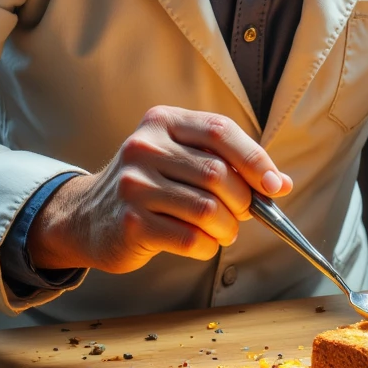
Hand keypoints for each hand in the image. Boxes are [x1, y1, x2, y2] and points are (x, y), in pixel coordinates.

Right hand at [26, 106, 291, 274]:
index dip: (254, 160)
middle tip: (241, 214)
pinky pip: (190, 238)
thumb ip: (228, 164)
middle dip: (242, 201)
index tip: (274, 185)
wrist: (88, 216)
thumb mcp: (181, 159)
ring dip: (227, 228)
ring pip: (207, 210)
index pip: (220, 131)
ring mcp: (134, 184)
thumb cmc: (149, 185)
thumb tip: (279, 184)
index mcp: (163, 122)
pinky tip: (200, 242)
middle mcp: (145, 147)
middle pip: (217, 174)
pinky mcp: (131, 222)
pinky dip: (207, 245)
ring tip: (222, 231)